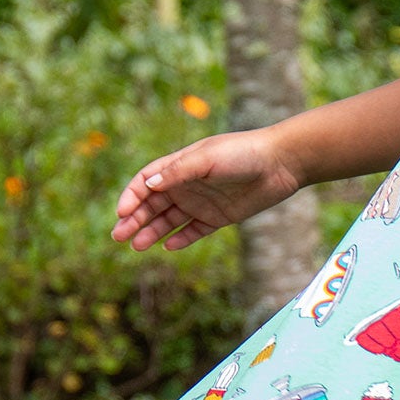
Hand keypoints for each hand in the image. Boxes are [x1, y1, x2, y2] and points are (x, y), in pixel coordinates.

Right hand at [112, 126, 306, 252]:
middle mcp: (187, 184)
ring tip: (136, 246)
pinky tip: (167, 246)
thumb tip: (148, 185)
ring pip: (169, 220)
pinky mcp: (218, 217)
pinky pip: (194, 231)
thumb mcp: (207, 158)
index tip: (122, 213)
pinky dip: (181, 239)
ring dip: (152, 232)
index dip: (132, 196)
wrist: (281, 163)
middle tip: (118, 236)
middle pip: (153, 204)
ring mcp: (202, 202)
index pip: (146, 182)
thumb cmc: (242, 153)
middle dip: (134, 219)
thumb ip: (178, 172)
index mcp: (180, 165)